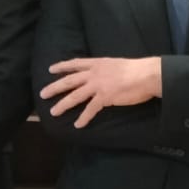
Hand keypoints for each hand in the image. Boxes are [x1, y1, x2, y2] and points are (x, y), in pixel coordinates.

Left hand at [41, 55, 161, 126]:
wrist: (146, 75)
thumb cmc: (136, 70)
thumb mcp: (116, 65)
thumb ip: (106, 70)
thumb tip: (103, 76)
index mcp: (98, 63)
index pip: (76, 64)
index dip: (62, 66)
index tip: (51, 69)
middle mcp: (94, 73)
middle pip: (69, 80)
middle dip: (54, 87)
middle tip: (42, 94)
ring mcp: (98, 85)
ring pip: (75, 96)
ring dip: (63, 105)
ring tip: (53, 112)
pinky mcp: (104, 97)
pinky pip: (90, 109)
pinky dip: (83, 118)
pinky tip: (78, 125)